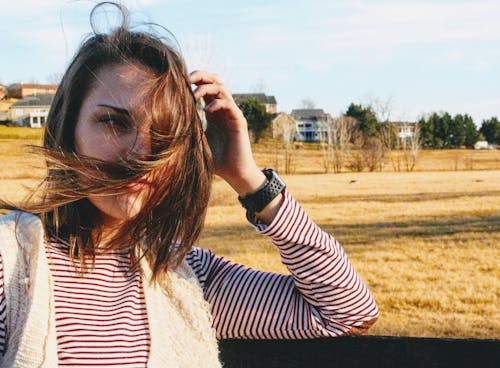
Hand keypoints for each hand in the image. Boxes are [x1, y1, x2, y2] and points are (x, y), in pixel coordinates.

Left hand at [190, 71, 265, 195]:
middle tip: (187, 79)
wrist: (234, 173)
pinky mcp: (239, 121)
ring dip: (207, 88)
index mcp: (213, 111)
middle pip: (215, 81)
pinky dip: (217, 103)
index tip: (178, 82)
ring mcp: (232, 113)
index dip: (194, 81)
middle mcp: (223, 109)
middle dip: (201, 76)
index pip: (205, 87)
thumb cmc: (216, 160)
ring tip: (194, 95)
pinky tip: (206, 111)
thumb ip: (187, 131)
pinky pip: (229, 104)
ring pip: (222, 89)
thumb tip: (164, 126)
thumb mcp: (197, 142)